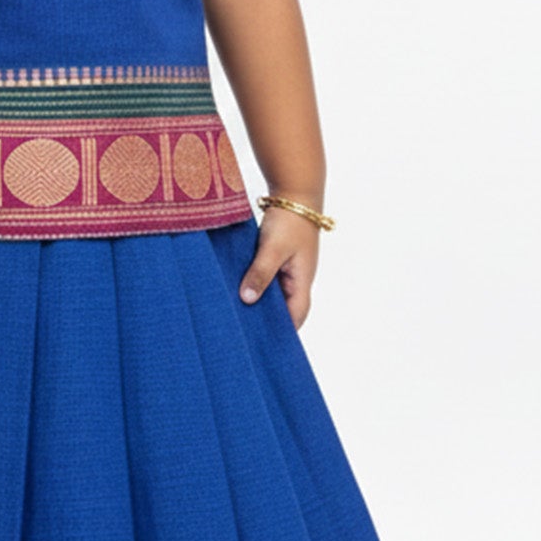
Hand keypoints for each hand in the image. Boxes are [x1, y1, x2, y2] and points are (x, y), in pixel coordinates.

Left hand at [239, 205, 319, 328]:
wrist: (294, 194)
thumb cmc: (289, 221)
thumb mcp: (272, 248)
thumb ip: (261, 273)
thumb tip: (248, 299)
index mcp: (302, 281)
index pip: (297, 316)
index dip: (284, 332)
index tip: (265, 345)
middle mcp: (297, 279)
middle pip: (284, 309)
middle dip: (268, 321)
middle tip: (245, 334)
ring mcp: (288, 270)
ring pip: (274, 294)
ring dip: (259, 302)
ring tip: (237, 316)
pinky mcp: (278, 260)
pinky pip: (267, 280)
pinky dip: (255, 286)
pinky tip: (237, 291)